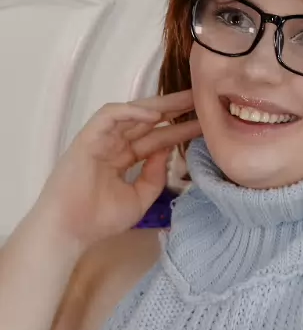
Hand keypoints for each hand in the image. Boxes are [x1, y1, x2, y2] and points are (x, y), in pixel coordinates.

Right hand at [29, 90, 201, 249]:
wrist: (70, 230)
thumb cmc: (99, 220)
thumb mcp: (139, 198)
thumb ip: (154, 176)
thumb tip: (167, 152)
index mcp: (124, 158)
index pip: (156, 138)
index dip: (179, 130)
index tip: (204, 124)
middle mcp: (114, 145)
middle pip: (148, 121)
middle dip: (174, 109)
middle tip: (200, 100)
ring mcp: (101, 139)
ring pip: (132, 113)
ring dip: (159, 105)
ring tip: (185, 100)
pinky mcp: (88, 137)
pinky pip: (109, 115)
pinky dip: (130, 112)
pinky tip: (153, 115)